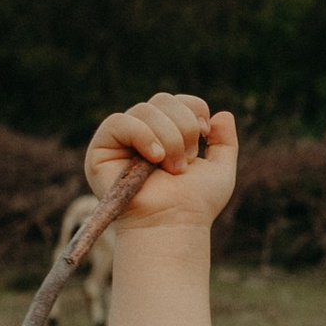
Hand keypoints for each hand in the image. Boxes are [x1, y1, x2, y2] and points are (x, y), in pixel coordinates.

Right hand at [85, 94, 239, 231]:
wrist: (174, 225)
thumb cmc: (195, 204)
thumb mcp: (220, 170)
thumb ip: (225, 141)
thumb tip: (223, 113)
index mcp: (165, 134)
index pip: (177, 100)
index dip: (194, 109)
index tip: (205, 134)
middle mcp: (141, 133)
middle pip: (162, 100)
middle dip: (183, 127)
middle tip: (186, 161)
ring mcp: (119, 141)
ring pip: (144, 110)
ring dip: (168, 137)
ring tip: (172, 168)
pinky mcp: (100, 150)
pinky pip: (119, 122)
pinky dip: (143, 135)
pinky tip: (154, 158)